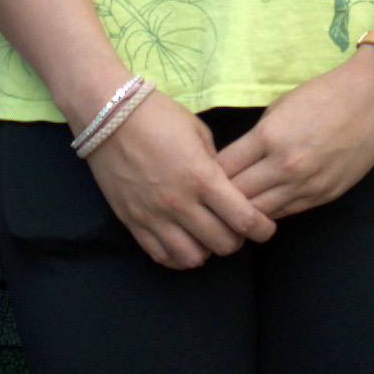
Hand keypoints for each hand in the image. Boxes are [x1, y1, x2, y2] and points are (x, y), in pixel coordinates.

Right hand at [84, 76, 282, 269]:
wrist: (108, 115)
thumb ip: (216, 165)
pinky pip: (161, 256)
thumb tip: (226, 188)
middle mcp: (180, 203)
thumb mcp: (199, 134)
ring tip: (206, 237)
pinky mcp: (132, 221)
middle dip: (237, 240)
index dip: (262, 230)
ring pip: (192, 258)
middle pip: (223, 244)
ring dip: (207, 251)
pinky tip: (183, 243)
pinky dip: (177, 257)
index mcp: (202, 177)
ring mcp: (154, 216)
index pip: (244, 219)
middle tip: (235, 228)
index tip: (265, 228)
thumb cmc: (158, 116)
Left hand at [213, 51, 373, 221]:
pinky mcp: (326, 194)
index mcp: (269, 137)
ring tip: (229, 212)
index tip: (198, 178)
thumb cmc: (325, 94)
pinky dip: (271, 211)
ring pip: (261, 213)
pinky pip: (288, 212)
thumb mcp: (280, 108)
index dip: (206, 177)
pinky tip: (261, 208)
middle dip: (219, 200)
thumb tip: (235, 163)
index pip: (223, 170)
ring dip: (244, 212)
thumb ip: (256, 139)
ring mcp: (308, 184)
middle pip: (237, 197)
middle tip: (207, 202)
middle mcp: (286, 165)